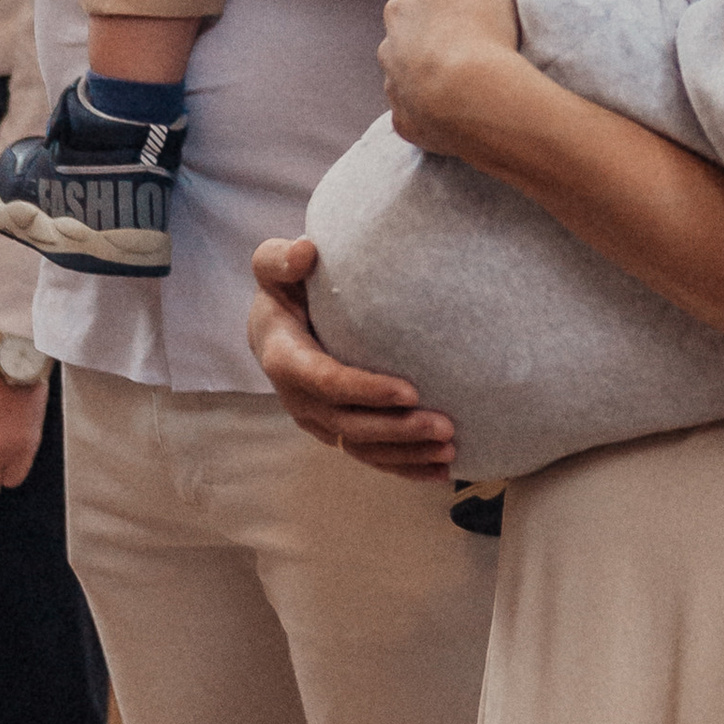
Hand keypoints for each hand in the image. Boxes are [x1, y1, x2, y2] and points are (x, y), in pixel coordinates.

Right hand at [245, 237, 456, 479]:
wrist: (274, 325)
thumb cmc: (283, 288)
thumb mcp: (273, 267)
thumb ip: (281, 259)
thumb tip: (305, 251)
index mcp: (285, 359)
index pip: (328, 381)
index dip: (367, 391)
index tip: (411, 390)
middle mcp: (298, 399)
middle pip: (350, 425)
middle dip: (399, 430)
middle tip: (446, 426)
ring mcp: (318, 421)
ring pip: (362, 449)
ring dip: (406, 454)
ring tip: (450, 451)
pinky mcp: (336, 431)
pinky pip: (370, 456)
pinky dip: (405, 467)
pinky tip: (441, 471)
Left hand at [376, 0, 525, 162]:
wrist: (475, 96)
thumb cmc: (477, 27)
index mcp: (400, 11)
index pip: (424, 4)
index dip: (452, 9)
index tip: (478, 17)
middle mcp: (388, 51)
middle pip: (414, 44)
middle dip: (439, 46)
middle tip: (478, 50)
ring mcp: (396, 92)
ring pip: (413, 82)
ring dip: (434, 82)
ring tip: (472, 85)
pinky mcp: (407, 127)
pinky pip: (420, 119)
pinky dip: (435, 118)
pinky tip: (459, 115)